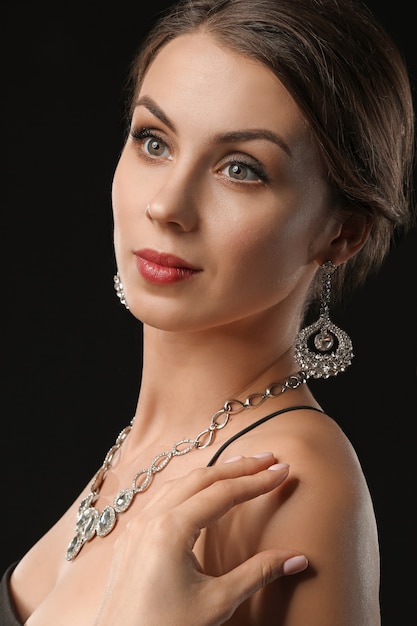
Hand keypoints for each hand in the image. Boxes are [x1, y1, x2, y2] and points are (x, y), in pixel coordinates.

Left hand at [94, 453, 307, 625]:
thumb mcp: (217, 603)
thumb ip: (258, 574)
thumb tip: (297, 558)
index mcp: (170, 530)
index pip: (223, 493)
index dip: (257, 481)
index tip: (282, 472)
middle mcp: (150, 519)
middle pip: (201, 479)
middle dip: (237, 467)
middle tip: (268, 460)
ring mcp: (137, 527)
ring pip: (179, 484)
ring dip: (212, 474)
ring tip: (241, 469)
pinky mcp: (130, 539)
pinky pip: (162, 499)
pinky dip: (189, 488)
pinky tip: (200, 492)